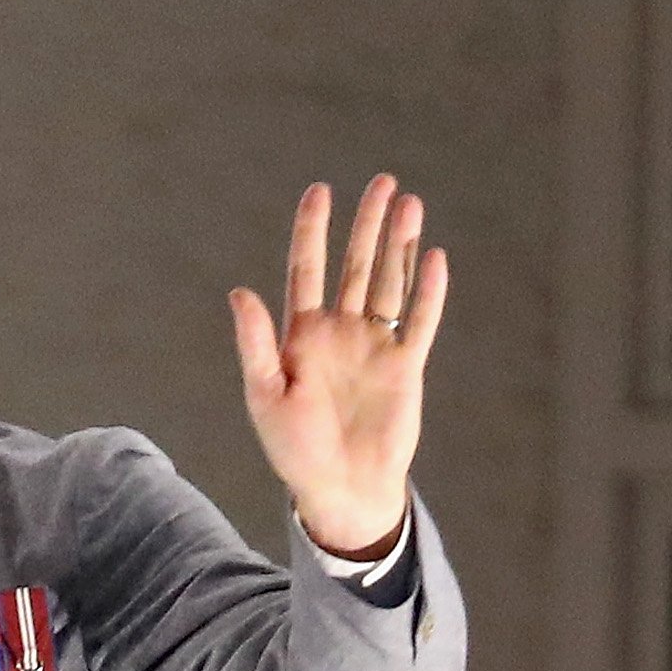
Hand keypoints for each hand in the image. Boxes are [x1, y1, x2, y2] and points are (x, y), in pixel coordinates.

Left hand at [226, 174, 449, 559]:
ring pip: (389, 282)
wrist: (339, 488)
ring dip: (399, 245)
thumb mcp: (265, 395)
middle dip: (366, 225)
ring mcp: (374, 346)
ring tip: (409, 203)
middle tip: (382, 182)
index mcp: (301, 335)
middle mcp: (340, 332)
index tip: (320, 191)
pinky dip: (428, 291)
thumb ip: (256, 343)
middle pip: (354, 265)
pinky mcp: (405, 365)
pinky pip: (420, 320)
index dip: (312, 231)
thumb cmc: (294, 449)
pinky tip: (432, 257)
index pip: (307, 270)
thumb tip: (239, 292)